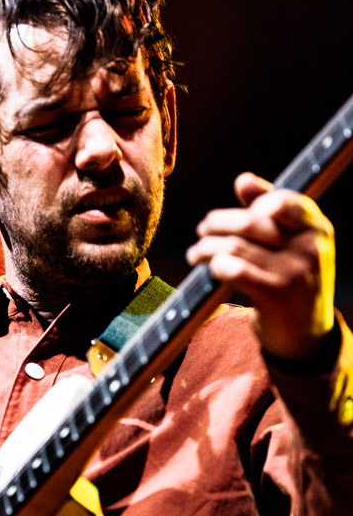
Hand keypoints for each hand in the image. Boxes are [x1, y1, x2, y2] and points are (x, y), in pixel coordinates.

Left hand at [186, 172, 335, 362]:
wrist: (306, 336)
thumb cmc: (292, 280)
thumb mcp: (293, 244)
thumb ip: (271, 208)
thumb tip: (243, 180)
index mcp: (318, 229)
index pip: (288, 201)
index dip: (260, 200)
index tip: (245, 210)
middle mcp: (310, 249)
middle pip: (250, 222)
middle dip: (218, 223)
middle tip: (203, 229)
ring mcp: (293, 273)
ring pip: (233, 246)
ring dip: (205, 247)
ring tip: (196, 253)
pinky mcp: (274, 295)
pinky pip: (231, 268)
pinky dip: (212, 264)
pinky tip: (206, 267)